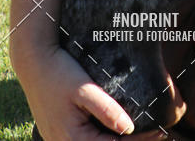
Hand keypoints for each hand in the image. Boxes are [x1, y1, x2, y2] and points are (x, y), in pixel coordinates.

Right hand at [16, 44, 166, 139]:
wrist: (32, 62)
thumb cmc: (58, 72)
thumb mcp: (84, 88)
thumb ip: (106, 109)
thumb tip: (129, 129)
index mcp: (72, 138)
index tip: (161, 132)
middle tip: (159, 136)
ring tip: (145, 135)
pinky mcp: (61, 134)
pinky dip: (106, 138)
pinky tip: (121, 131)